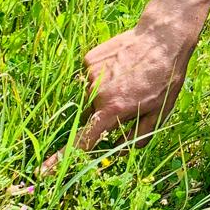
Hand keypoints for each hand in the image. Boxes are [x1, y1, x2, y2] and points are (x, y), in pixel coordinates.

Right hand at [42, 16, 193, 172]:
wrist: (162, 37)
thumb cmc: (166, 78)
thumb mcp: (160, 112)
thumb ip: (139, 136)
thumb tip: (123, 150)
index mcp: (113, 110)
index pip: (83, 140)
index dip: (62, 159)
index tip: (43, 172)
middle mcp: (96, 93)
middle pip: (90, 115)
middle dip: (105, 114)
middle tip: (131, 97)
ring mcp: (89, 75)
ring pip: (90, 96)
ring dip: (105, 94)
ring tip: (131, 79)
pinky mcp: (89, 60)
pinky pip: (91, 77)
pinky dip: (104, 77)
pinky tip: (123, 66)